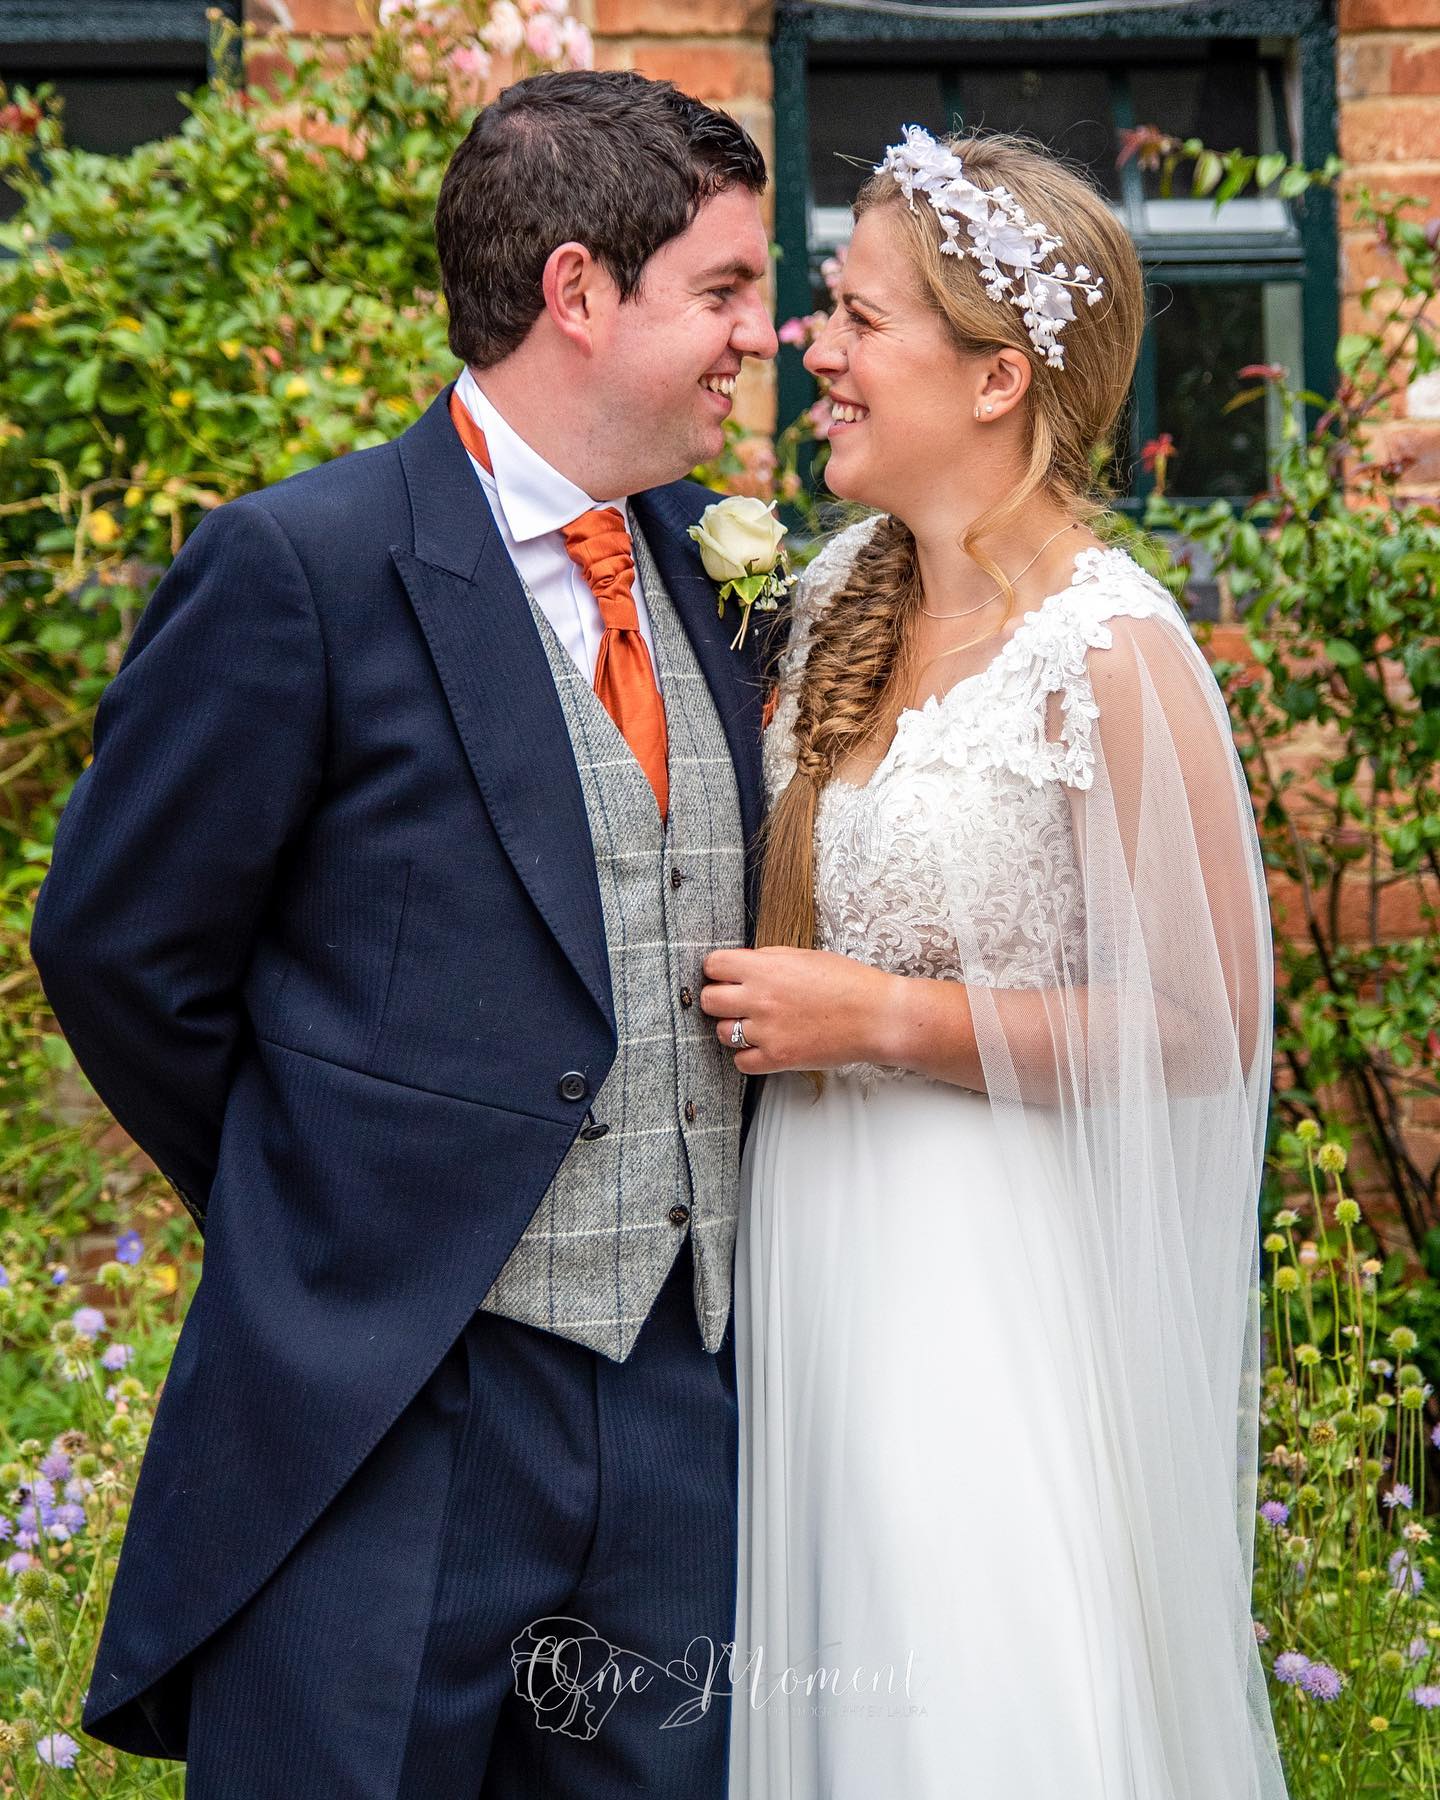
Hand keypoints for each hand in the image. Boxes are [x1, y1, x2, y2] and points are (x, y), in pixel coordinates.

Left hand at [699, 945, 903, 1075]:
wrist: (876, 1016)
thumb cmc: (846, 982)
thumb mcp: (803, 956)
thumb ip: (766, 960)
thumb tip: (739, 966)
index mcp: (765, 968)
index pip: (712, 965)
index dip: (718, 970)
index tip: (726, 975)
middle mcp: (760, 999)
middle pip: (709, 1000)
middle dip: (719, 998)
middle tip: (737, 1001)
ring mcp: (767, 1031)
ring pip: (721, 1032)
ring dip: (734, 1028)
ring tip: (757, 1024)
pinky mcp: (778, 1058)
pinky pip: (741, 1062)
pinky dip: (748, 1056)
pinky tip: (765, 1045)